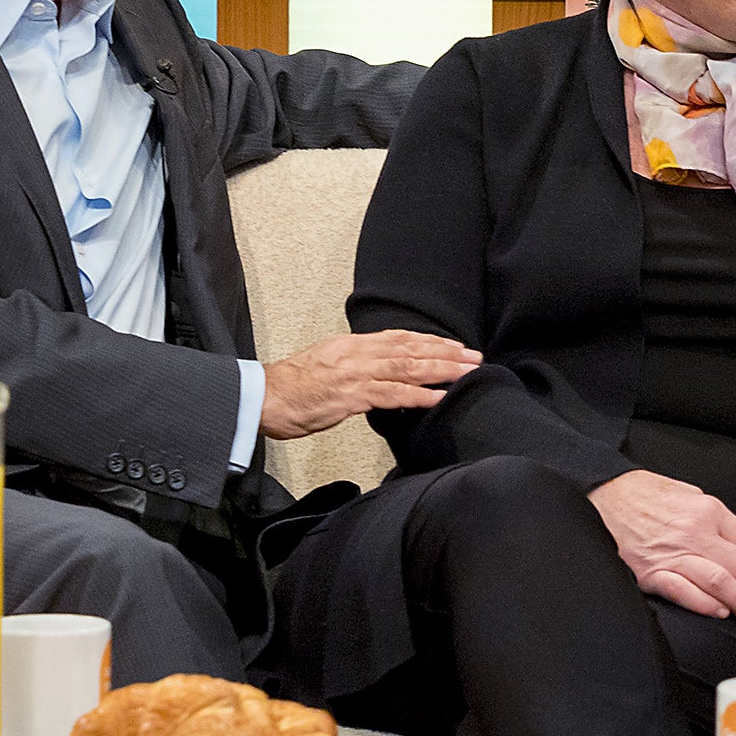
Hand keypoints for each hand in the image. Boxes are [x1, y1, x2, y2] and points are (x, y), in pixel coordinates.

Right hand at [260, 331, 480, 439]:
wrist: (262, 398)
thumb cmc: (292, 387)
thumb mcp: (326, 363)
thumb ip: (355, 362)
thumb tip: (379, 368)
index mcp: (352, 344)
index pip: (400, 337)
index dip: (430, 340)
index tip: (455, 345)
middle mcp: (358, 353)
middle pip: (411, 349)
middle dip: (446, 353)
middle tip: (474, 357)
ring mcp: (355, 373)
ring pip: (408, 367)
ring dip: (441, 370)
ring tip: (467, 373)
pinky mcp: (351, 396)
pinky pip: (392, 395)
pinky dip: (419, 396)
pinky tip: (439, 397)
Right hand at [588, 469, 735, 628]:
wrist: (604, 494)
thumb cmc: (645, 494)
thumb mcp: (689, 493)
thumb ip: (714, 517)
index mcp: (709, 511)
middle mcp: (695, 533)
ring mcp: (673, 555)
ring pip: (721, 584)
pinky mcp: (652, 573)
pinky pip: (685, 592)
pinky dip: (706, 605)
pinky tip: (720, 613)